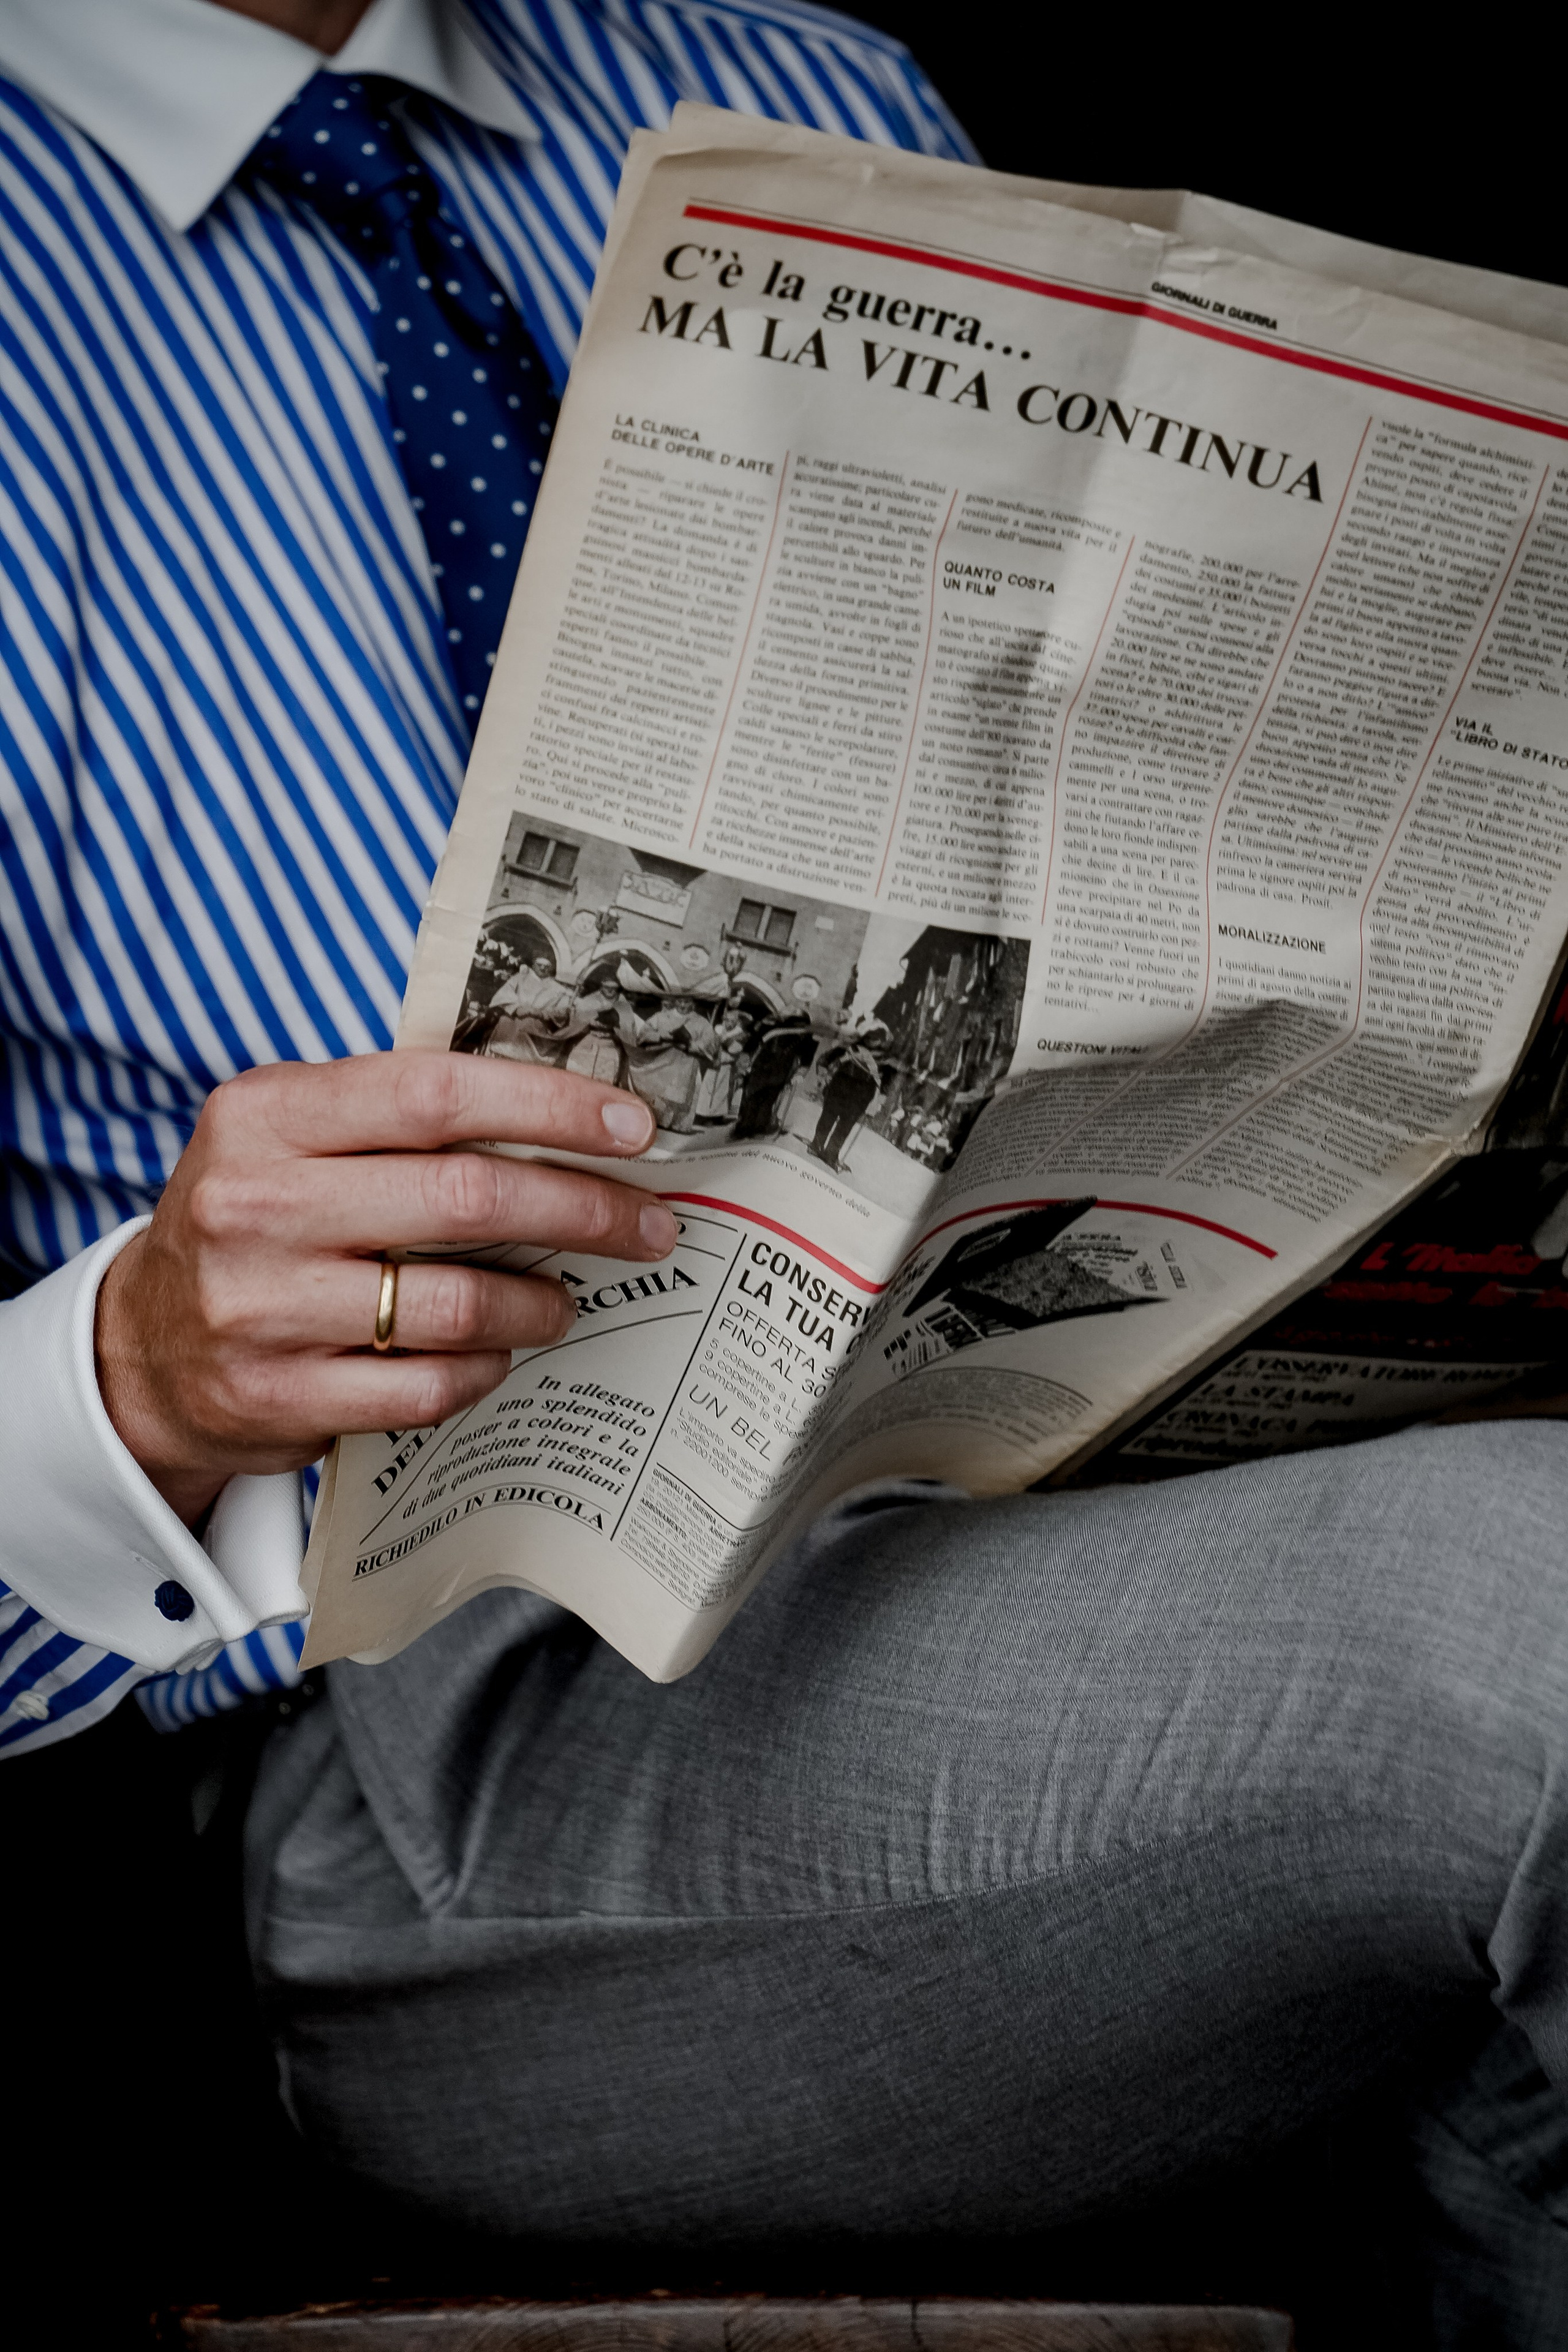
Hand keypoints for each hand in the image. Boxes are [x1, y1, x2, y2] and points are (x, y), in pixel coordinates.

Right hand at [95, 1051, 672, 1524]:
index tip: (631, 1128)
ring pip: (455, 1304)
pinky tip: (499, 1351)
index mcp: (266, 1114)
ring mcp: (260, 1307)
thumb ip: (399, 1110)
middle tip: (648, 1224)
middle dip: (583, 1209)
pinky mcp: (277, 1395)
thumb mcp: (293, 1135)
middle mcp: (255, 1204)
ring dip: (539, 1301)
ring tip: (567, 1297)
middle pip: (465, 1198)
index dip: (549, 1106)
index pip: (435, 1091)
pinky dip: (485, 1367)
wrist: (144, 1347)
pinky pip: (426, 1387)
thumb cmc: (256, 1219)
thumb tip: (565, 1104)